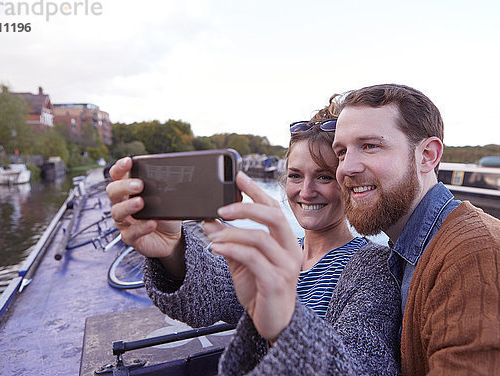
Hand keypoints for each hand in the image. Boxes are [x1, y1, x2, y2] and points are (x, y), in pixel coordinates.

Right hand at [106, 157, 184, 277]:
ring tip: (141, 202)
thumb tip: (173, 176)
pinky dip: (141, 227)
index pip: (117, 176)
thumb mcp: (167, 198)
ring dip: (128, 206)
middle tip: (139, 185)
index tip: (129, 161)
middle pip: (113, 192)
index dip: (120, 168)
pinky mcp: (130, 238)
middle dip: (124, 186)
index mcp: (128, 191)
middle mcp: (122, 204)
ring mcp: (124, 222)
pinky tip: (151, 223)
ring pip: (117, 212)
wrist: (172, 238)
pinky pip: (130, 233)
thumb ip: (164, 187)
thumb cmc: (165, 214)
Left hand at [203, 172, 301, 341]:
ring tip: (213, 236)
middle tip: (221, 207)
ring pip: (260, 238)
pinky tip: (216, 249)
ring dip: (232, 234)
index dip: (256, 191)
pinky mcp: (276, 282)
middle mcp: (290, 250)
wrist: (273, 324)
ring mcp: (286, 267)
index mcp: (285, 241)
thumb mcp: (242, 262)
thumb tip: (209, 220)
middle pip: (273, 216)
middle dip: (246, 208)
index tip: (238, 176)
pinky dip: (232, 250)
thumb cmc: (261, 290)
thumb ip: (229, 241)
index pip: (273, 208)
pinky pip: (253, 259)